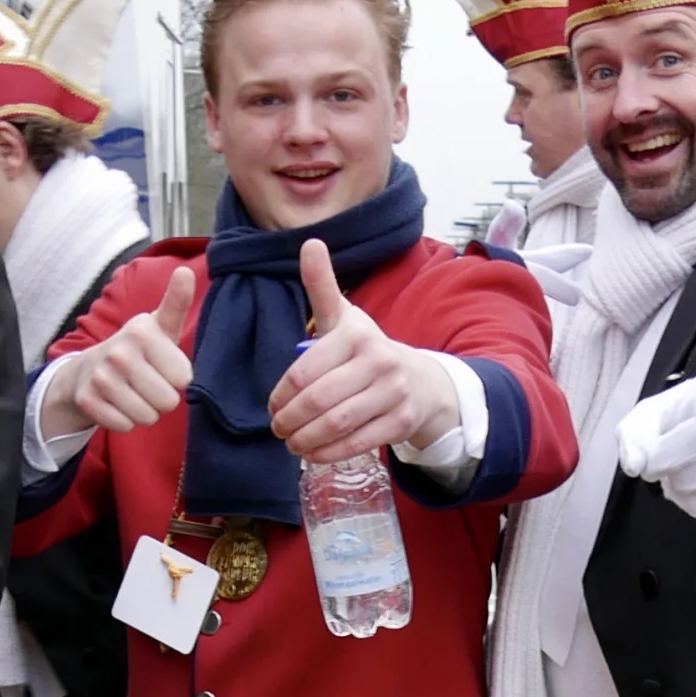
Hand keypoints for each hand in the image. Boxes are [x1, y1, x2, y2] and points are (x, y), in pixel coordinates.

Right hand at [53, 266, 195, 436]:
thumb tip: (186, 272)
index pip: (184, 378)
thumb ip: (177, 303)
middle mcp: (120, 352)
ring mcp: (101, 376)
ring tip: (133, 392)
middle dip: (162, 398)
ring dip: (145, 411)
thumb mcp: (159, 326)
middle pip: (168, 401)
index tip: (163, 365)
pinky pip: (125, 426)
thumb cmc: (137, 349)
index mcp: (143, 332)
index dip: (177, 377)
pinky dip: (125, 421)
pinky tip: (117, 403)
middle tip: (148, 383)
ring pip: (147, 417)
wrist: (88, 368)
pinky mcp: (88, 399)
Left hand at [268, 239, 457, 458]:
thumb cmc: (369, 351)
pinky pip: (357, 443)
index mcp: (355, 335)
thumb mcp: (345, 318)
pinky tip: (312, 453)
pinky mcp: (401, 421)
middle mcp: (378, 360)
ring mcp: (393, 392)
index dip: (280, 395)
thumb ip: (322, 287)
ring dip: (306, 439)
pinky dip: (328, 453)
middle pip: (318, 399)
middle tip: (277, 429)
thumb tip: (309, 243)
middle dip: (289, 420)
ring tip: (291, 443)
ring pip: (337, 423)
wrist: (423, 381)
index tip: (272, 406)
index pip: (304, 371)